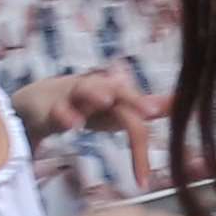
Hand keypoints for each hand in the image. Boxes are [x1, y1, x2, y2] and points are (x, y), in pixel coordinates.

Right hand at [22, 70, 164, 185]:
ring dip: (96, 94)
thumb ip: (144, 106)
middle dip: (134, 99)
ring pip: (84, 90)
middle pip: (117, 90)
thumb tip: (180, 103)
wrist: (36, 104)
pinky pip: (56, 111)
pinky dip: (64, 115)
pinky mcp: (48, 108)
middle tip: (151, 111)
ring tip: (107, 100)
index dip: (153, 110)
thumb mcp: (115, 109)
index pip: (138, 102)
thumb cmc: (84, 107)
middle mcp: (96, 91)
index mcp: (115, 94)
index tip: (168, 123)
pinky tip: (72, 125)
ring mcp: (71, 98)